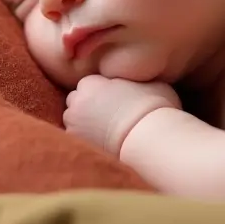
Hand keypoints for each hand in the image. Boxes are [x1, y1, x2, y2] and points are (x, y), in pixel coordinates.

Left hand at [63, 75, 180, 155]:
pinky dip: (86, 140)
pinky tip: (102, 143)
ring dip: (84, 124)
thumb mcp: (149, 82)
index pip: (89, 85)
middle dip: (88, 107)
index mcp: (91, 82)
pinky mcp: (75, 143)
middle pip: (77, 101)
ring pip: (74, 121)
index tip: (114, 101)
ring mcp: (72, 123)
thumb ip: (134, 80)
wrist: (146, 135)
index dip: (101, 93)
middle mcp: (77, 100)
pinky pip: (77, 139)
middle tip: (107, 116)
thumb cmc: (151, 106)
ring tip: (104, 132)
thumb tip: (141, 83)